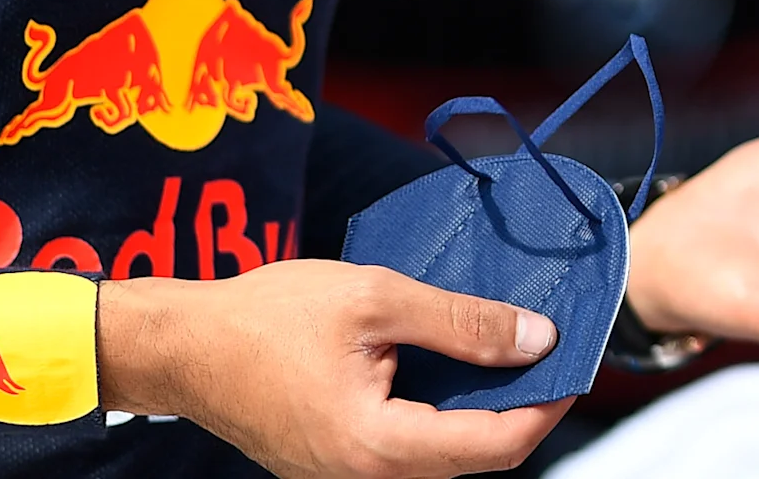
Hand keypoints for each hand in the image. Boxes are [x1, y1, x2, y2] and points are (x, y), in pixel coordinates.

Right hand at [94, 260, 566, 478]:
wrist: (182, 346)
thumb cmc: (265, 317)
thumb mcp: (375, 298)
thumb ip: (461, 321)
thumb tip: (537, 337)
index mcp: (379, 446)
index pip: (495, 446)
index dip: (546, 405)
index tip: (575, 360)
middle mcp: (366, 476)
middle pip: (474, 456)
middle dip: (521, 404)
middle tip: (548, 347)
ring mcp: (347, 474)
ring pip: (441, 453)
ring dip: (481, 406)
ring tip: (507, 347)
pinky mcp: (335, 460)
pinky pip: (407, 444)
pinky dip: (441, 407)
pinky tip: (452, 361)